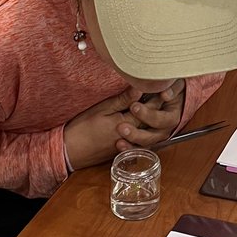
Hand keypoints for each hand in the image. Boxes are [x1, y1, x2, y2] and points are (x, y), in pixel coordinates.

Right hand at [63, 82, 185, 169]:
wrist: (70, 151)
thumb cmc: (81, 129)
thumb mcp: (101, 110)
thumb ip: (122, 100)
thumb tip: (139, 89)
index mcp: (126, 124)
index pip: (147, 108)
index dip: (157, 96)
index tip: (162, 85)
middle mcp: (130, 136)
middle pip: (151, 121)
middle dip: (158, 108)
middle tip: (166, 94)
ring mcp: (127, 145)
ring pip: (148, 133)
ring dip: (153, 121)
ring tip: (158, 108)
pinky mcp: (121, 150)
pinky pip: (139, 142)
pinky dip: (145, 133)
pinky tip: (146, 126)